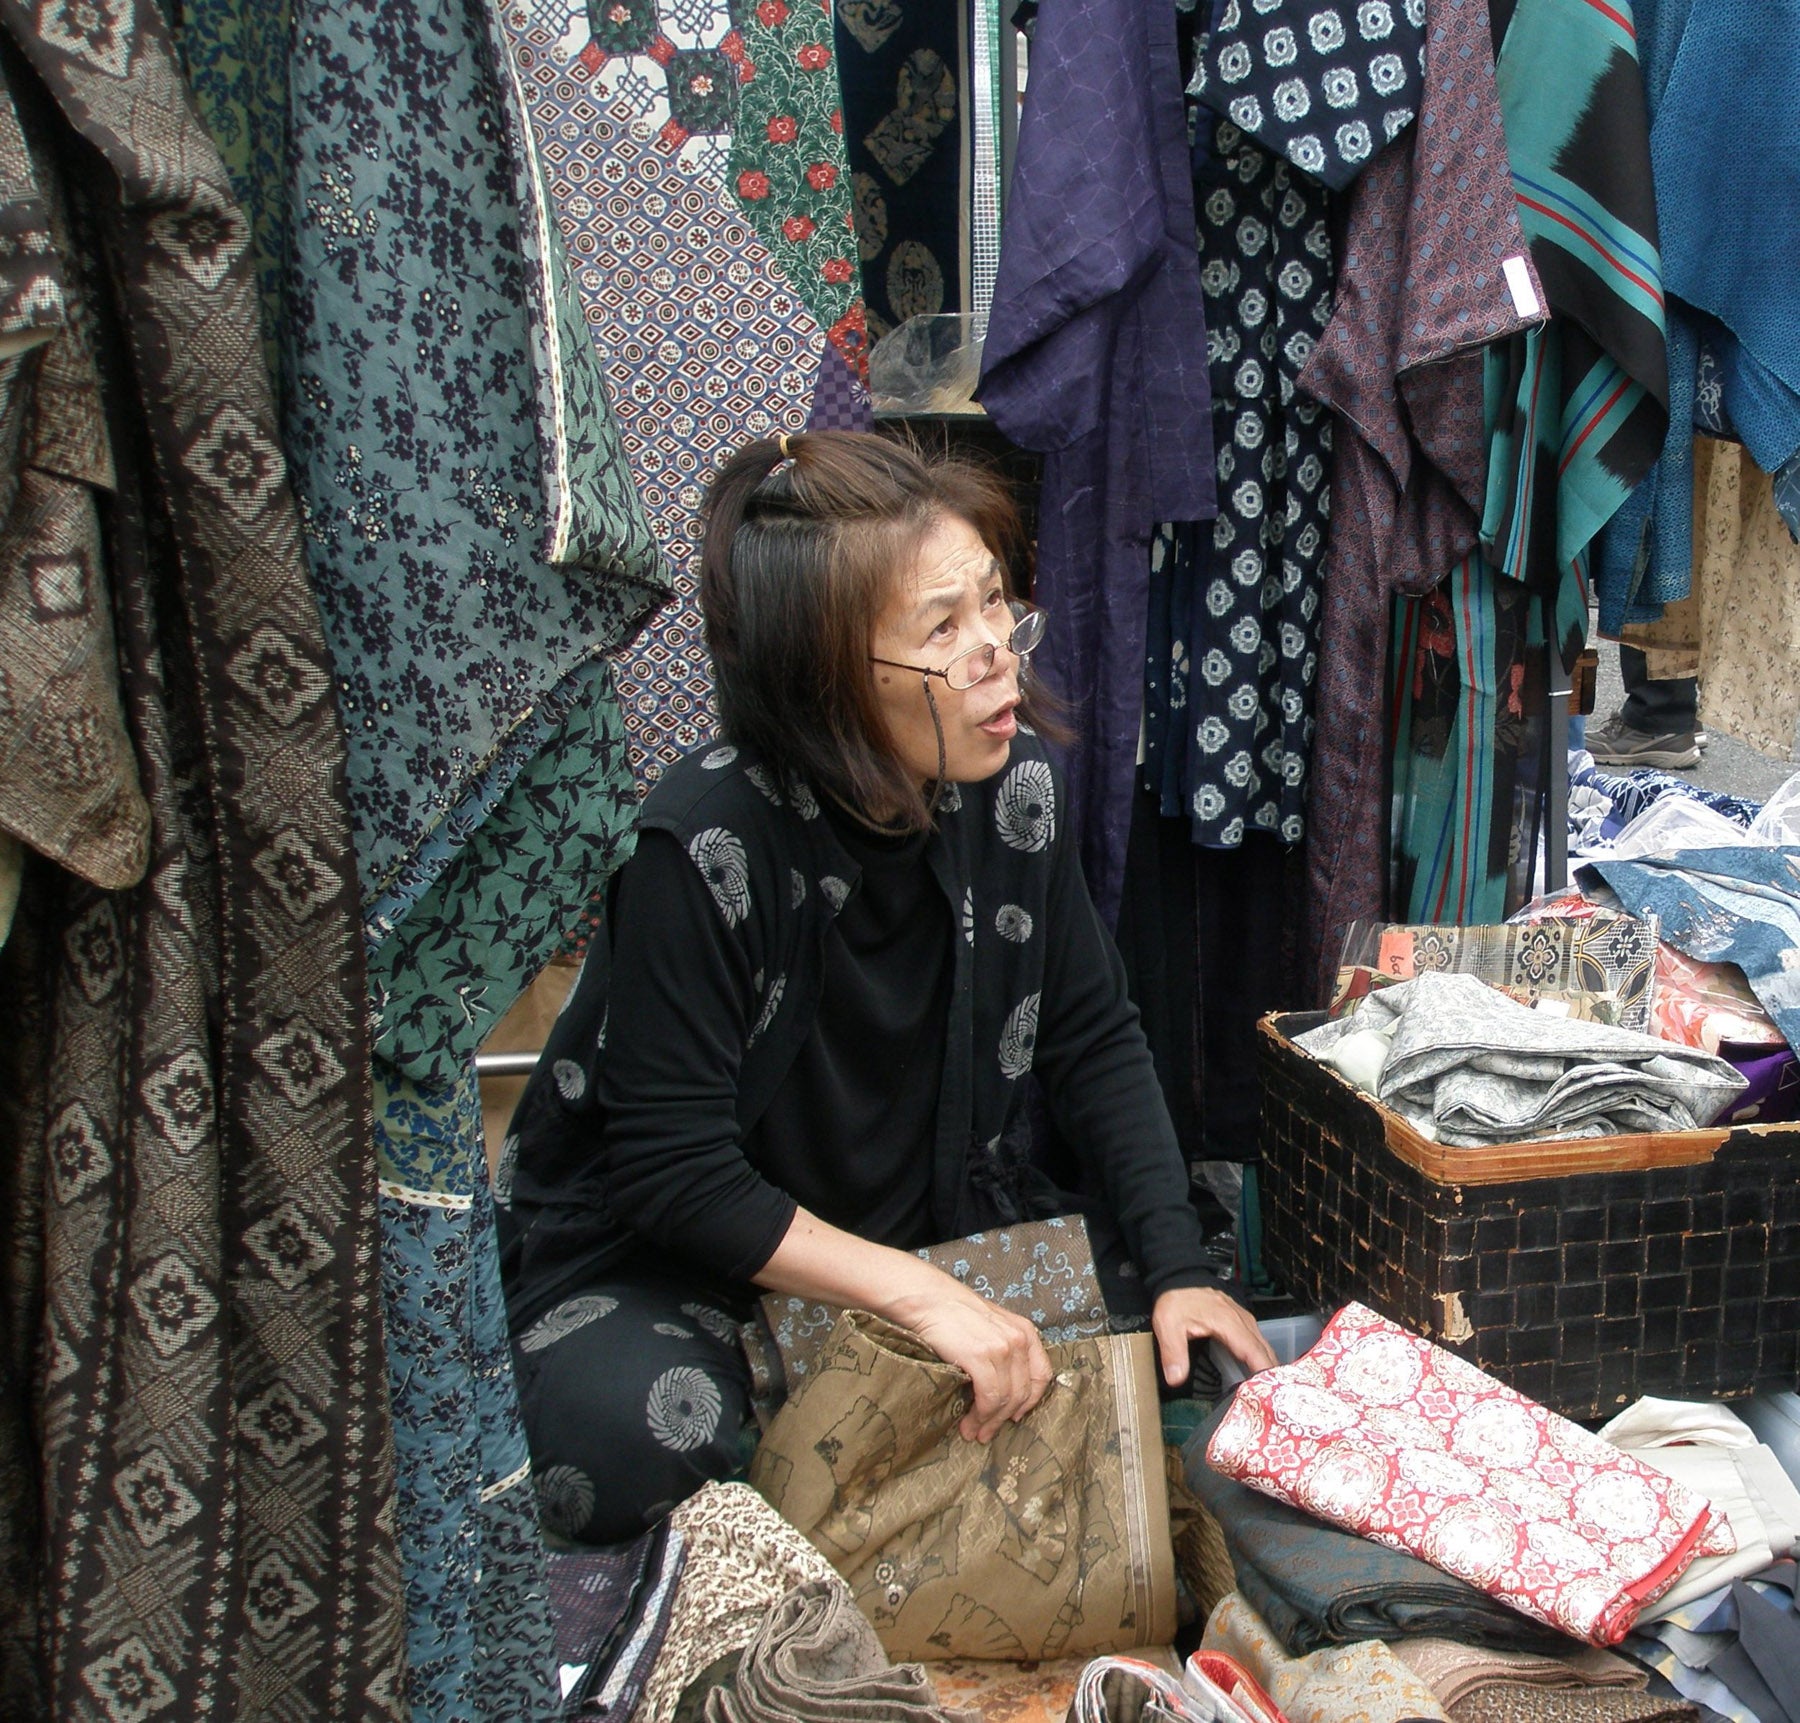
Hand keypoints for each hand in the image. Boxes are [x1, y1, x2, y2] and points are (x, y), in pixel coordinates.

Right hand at [893, 1277, 1054, 1443]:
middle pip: (1023, 1391)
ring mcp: (1000, 1348)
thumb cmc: (954, 1313)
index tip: (1016, 1416)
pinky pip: (989, 1397)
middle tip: (987, 1433)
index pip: (1042, 1375)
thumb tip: (1004, 1387)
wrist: (928, 1299)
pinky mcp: (980, 1356)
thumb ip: (1005, 1348)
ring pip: (1006, 1399)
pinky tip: (969, 1423)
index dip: (1031, 1401)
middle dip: (1005, 1418)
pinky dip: (980, 1416)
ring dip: (990, 1422)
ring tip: (974, 1433)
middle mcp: (1017, 1339)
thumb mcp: (992, 1325)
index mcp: (1024, 1331)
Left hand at [1151, 1285, 1276, 1386]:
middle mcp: (1245, 1323)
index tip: (1272, 1397)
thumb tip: (1176, 1379)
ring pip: (1266, 1350)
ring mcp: (1247, 1322)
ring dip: (1271, 1370)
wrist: (1179, 1277)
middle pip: (1267, 1354)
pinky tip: (1261, 1378)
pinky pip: (1260, 1345)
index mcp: (1231, 1325)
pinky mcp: (1244, 1324)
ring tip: (1272, 1397)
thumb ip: (1174, 1352)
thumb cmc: (1177, 1300)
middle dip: (1274, 1378)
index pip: (1256, 1354)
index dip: (1265, 1375)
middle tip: (1276, 1405)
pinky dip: (1264, 1361)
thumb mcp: (1168, 1325)